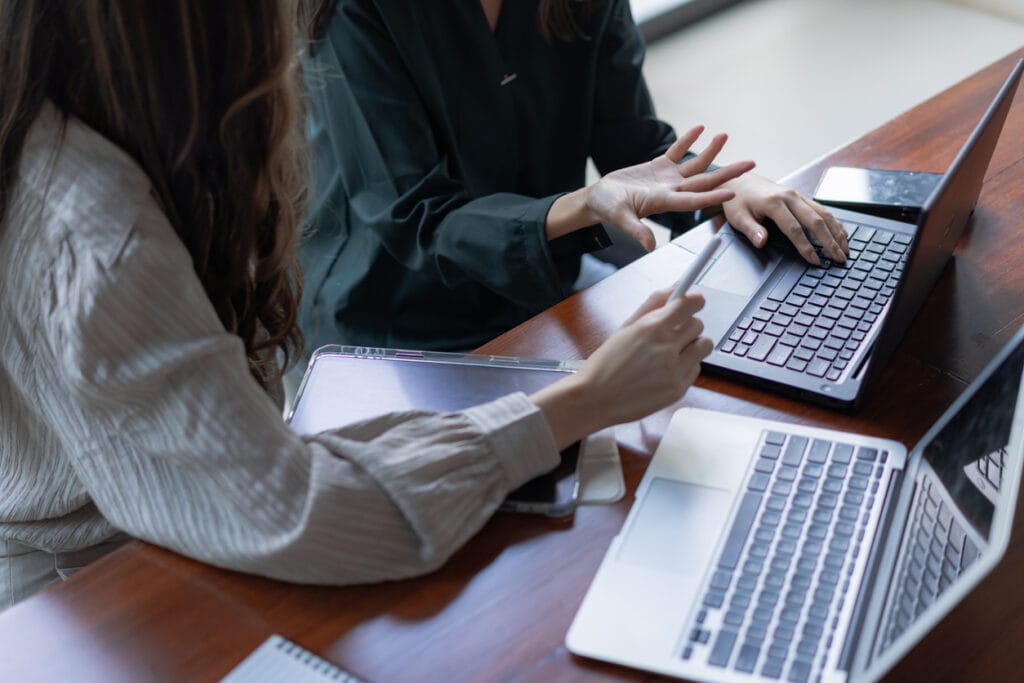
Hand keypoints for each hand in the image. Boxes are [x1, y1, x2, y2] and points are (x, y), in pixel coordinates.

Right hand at [530, 288, 712, 448]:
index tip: (693, 302)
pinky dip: (685, 367)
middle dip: (686, 326)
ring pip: (703, 346)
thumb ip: (653, 305)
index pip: (690, 304)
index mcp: (651, 328)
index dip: (693, 301)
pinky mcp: (678, 389)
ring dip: (691, 346)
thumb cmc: (605, 364)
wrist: (595, 400)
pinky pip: (696, 369)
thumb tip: (676, 287)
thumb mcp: (625, 328)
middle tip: (670, 334)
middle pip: (698, 324)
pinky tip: (665, 371)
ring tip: (671, 353)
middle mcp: (666, 348)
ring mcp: (674, 371)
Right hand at [546, 126, 754, 250]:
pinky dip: (688, 140)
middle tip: (750, 163)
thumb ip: (636, 230)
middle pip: (704, 180)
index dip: (713, 195)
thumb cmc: (607, 208)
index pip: (694, 199)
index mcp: (664, 201)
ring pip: (694, 164)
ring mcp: (667, 178)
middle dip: (728, 172)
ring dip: (711, 151)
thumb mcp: (620, 218)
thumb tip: (648, 246)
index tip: (733, 191)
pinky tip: (700, 128)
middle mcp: (671, 190)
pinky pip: (677, 152)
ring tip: (725, 136)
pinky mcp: (658, 167)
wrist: (599, 199)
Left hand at [720, 173, 849, 264]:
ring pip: (824, 213)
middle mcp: (790, 197)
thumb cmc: (738, 201)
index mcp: (774, 202)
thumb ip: (751, 230)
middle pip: (816, 220)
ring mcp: (797, 195)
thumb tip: (761, 242)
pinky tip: (842, 234)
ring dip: (837, 232)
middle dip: (830, 241)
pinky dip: (834, 222)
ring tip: (845, 250)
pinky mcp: (801, 197)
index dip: (806, 246)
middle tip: (840, 259)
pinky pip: (822, 209)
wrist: (740, 181)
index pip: (794, 228)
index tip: (815, 261)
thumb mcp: (738, 217)